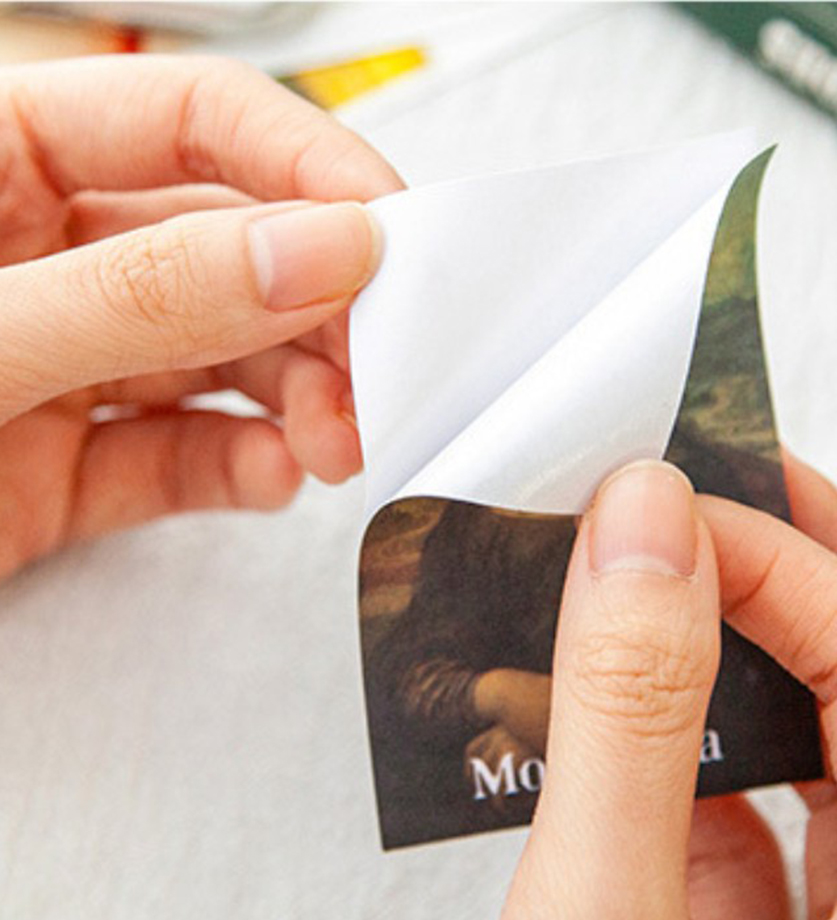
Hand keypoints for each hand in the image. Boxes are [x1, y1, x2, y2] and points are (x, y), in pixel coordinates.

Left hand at [0, 55, 401, 579]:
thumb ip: (146, 294)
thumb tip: (319, 253)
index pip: (190, 121)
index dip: (305, 165)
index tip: (392, 229)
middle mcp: (41, 258)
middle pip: (233, 251)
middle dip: (321, 309)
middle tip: (380, 361)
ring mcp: (66, 366)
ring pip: (227, 359)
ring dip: (302, 398)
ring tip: (338, 443)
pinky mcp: (74, 468)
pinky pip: (189, 451)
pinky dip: (247, 466)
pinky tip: (276, 478)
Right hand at [464, 457, 836, 919]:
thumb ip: (628, 723)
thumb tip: (646, 528)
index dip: (788, 568)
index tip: (674, 508)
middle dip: (790, 577)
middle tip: (714, 484)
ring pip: (813, 752)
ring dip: (733, 654)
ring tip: (664, 572)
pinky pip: (737, 809)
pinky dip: (676, 737)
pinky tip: (614, 701)